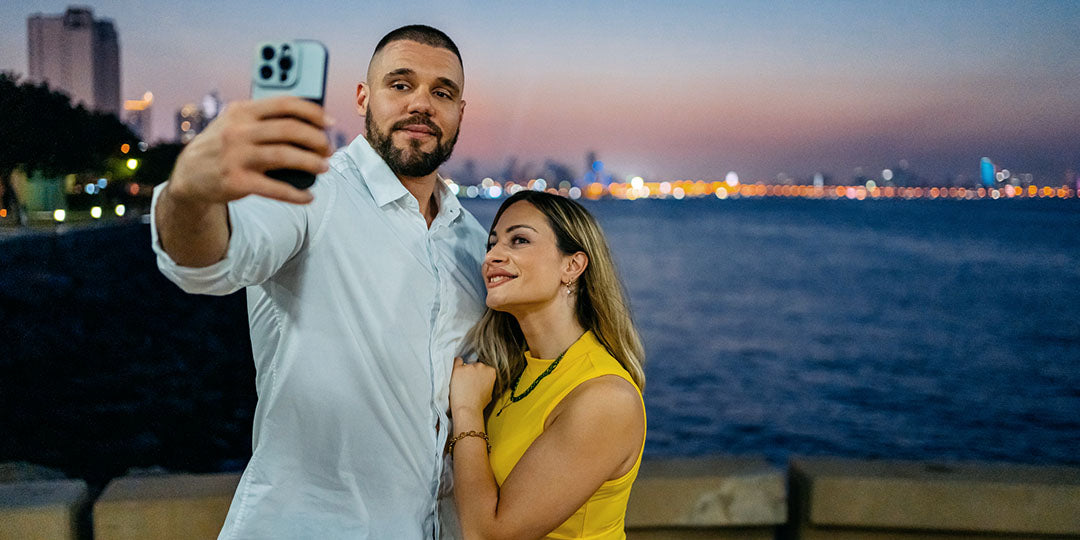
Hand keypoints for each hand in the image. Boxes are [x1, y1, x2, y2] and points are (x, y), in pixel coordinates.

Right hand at [166, 96, 333, 204]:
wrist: (188, 174)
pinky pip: (275, 188)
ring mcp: (237, 156)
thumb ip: (263, 118)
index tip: (329, 122)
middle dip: (316, 139)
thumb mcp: (234, 123)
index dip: (312, 112)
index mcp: (242, 112)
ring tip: (324, 167)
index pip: (284, 104)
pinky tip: (308, 196)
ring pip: (285, 156)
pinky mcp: (237, 182)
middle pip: (289, 130)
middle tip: (328, 149)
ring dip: (311, 162)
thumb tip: (308, 121)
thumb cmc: (221, 146)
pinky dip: (296, 194)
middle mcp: (238, 131)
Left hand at [450, 356, 495, 415]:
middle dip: (472, 372)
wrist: (468, 409)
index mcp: (491, 372)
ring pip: (465, 365)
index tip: (475, 380)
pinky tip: (455, 373)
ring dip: (463, 372)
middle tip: (467, 383)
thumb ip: (487, 384)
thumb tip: (483, 382)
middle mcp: (482, 367)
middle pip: (475, 365)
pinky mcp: (458, 369)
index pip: (484, 368)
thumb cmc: (478, 404)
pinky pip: (456, 362)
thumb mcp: (490, 393)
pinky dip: (455, 366)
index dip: (479, 375)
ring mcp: (469, 367)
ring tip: (461, 384)